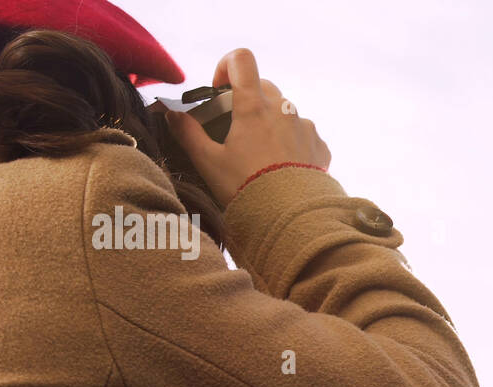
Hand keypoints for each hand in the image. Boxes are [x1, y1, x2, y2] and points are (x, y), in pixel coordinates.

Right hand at [163, 48, 330, 206]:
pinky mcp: (320, 147)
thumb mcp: (209, 162)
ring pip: (284, 111)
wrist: (291, 219)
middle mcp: (284, 110)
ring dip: (270, 122)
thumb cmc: (246, 189)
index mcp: (254, 107)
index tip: (218, 90)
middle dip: (245, 99)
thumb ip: (187, 133)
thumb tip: (172, 115)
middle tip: (234, 128)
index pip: (242, 60)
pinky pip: (303, 134)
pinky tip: (282, 166)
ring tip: (259, 154)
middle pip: (262, 86)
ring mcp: (305, 128)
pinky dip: (291, 142)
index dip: (226, 66)